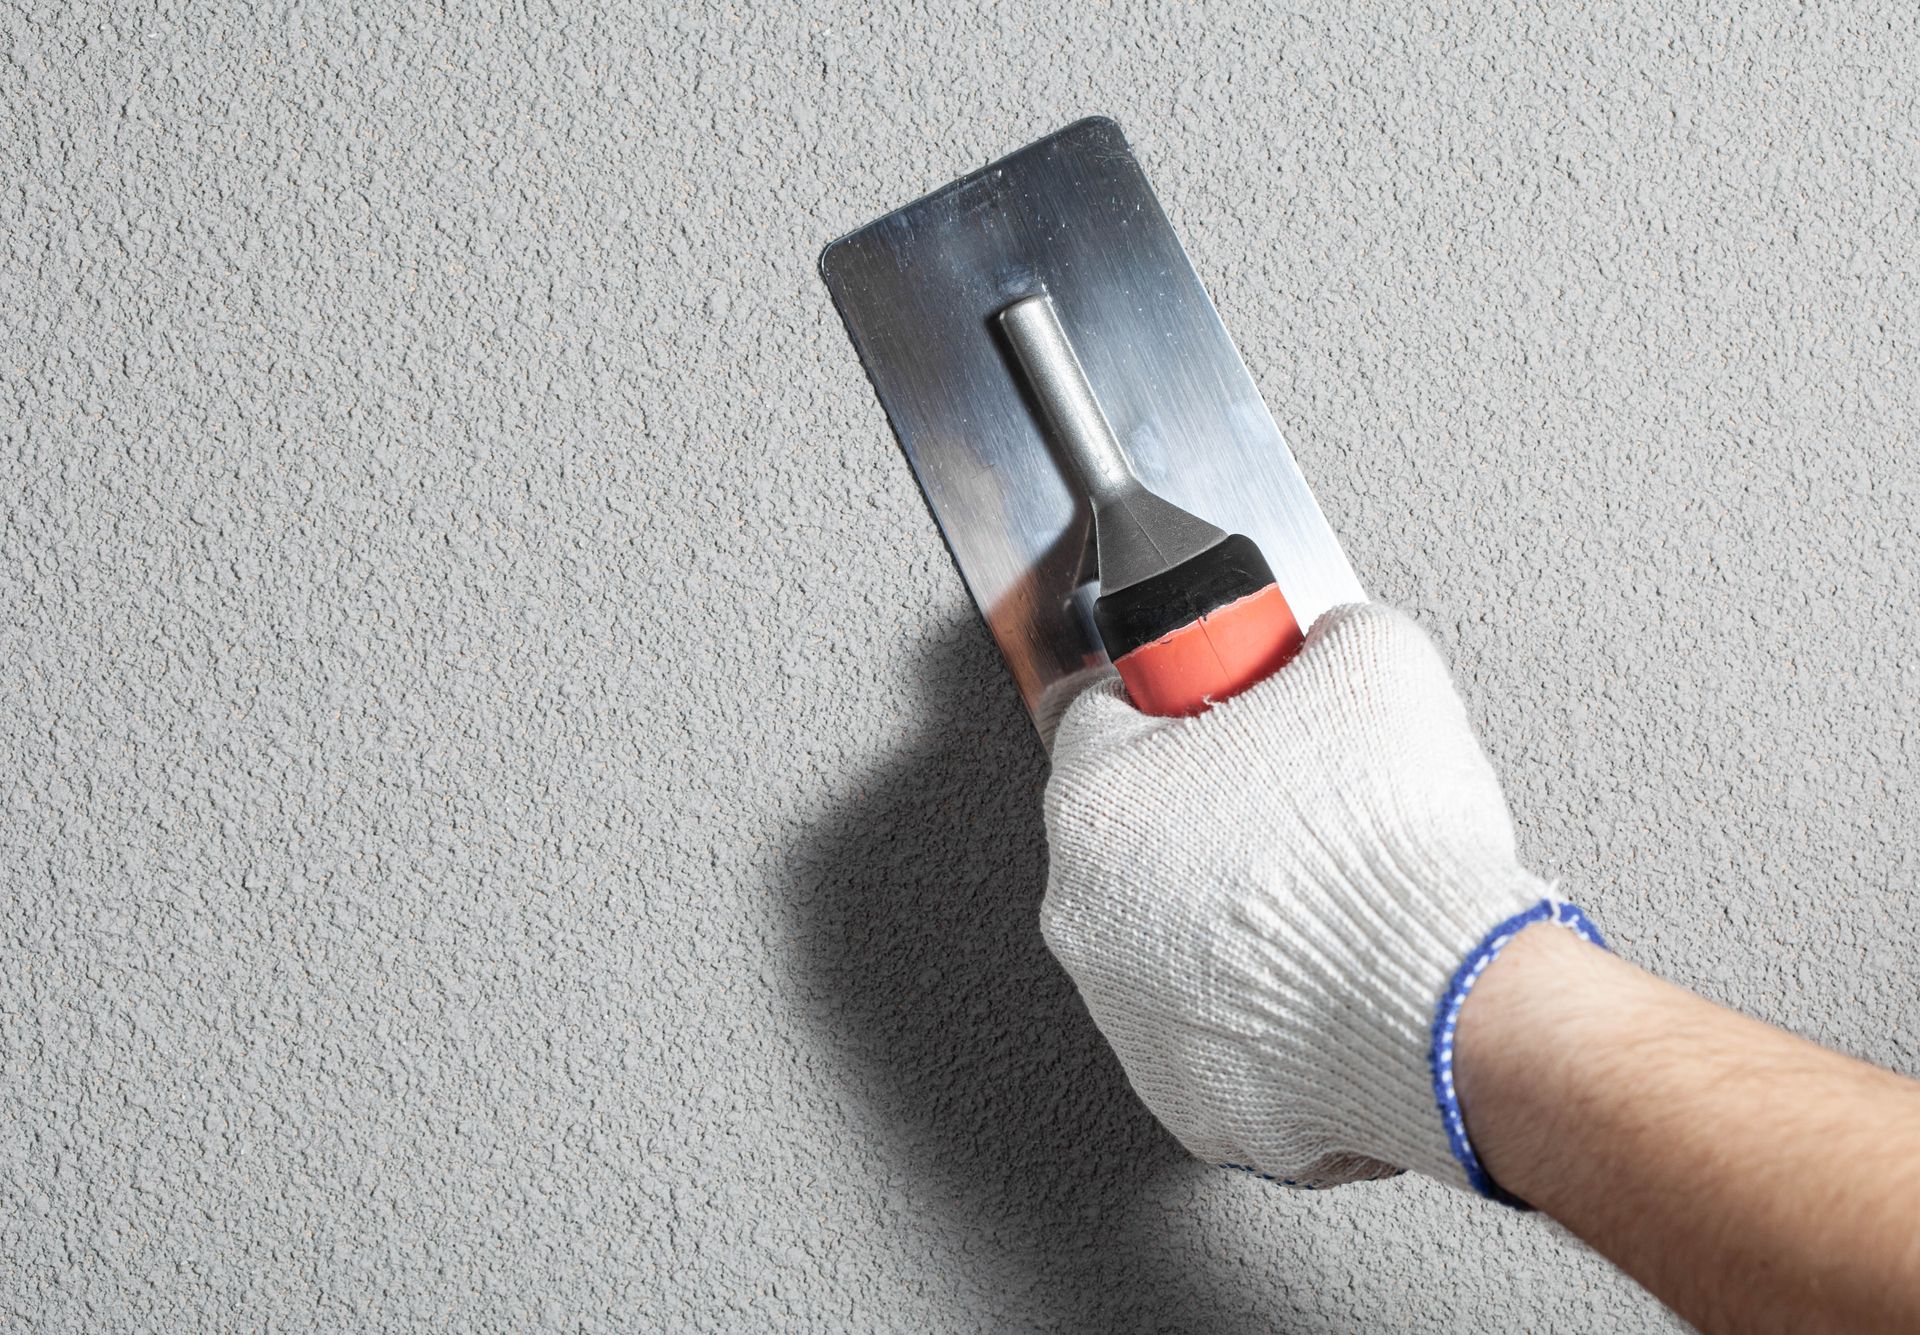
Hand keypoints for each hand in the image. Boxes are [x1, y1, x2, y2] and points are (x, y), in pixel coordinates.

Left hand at [1040, 603, 1602, 1193]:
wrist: (1454, 1010)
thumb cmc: (1393, 850)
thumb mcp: (1374, 661)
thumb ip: (1317, 638)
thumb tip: (1323, 645)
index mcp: (1097, 800)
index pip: (1103, 712)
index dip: (1181, 696)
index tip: (1225, 705)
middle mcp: (1083, 916)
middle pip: (1132, 835)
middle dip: (1205, 813)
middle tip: (1295, 806)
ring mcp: (1127, 1016)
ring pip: (1164, 941)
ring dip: (1225, 917)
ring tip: (1322, 901)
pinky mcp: (1186, 1096)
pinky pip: (1212, 1033)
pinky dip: (1259, 1011)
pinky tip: (1326, 980)